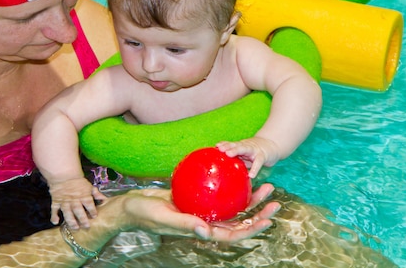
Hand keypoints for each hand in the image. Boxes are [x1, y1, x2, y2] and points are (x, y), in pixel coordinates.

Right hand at [48, 177, 106, 227]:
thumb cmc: (78, 181)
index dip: (92, 211)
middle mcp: (74, 200)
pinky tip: (55, 222)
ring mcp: (64, 201)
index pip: (89, 205)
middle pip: (79, 210)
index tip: (94, 216)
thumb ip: (96, 194)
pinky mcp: (56, 201)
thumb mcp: (89, 186)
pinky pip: (54, 209)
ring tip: (75, 228)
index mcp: (83, 196)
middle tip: (86, 227)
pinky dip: (54, 216)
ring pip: (68, 212)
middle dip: (83, 219)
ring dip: (71, 221)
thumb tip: (105, 200)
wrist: (64, 175)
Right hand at [120, 183, 279, 241]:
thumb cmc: (145, 213)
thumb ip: (184, 224)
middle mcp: (206, 223)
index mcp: (202, 232)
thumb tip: (206, 231)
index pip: (233, 234)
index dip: (252, 229)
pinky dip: (230, 185)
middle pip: (239, 220)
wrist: (133, 205)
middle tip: (273, 197)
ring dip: (250, 198)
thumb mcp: (164, 217)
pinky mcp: (198, 199)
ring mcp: (203, 211)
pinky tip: (237, 171)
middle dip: (259, 212)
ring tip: (264, 183)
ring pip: (232, 206)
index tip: (268, 219)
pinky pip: (218, 192)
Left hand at [216, 137, 280, 177]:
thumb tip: (223, 170)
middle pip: (236, 145)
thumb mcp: (245, 154)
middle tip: (220, 149)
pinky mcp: (263, 156)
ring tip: (228, 154)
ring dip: (236, 150)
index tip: (215, 146)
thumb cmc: (255, 152)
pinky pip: (258, 162)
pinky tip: (251, 175)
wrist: (273, 144)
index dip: (224, 145)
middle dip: (227, 146)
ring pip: (244, 149)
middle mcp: (246, 146)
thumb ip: (236, 159)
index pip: (231, 144)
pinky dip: (255, 168)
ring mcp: (254, 150)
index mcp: (241, 146)